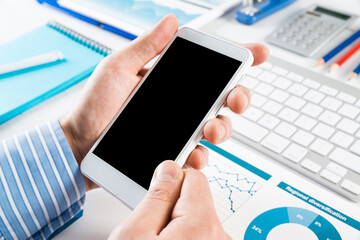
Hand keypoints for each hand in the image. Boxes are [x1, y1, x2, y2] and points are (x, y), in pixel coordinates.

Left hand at [60, 15, 267, 189]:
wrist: (80, 144)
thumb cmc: (94, 106)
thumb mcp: (117, 68)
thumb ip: (146, 47)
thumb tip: (170, 21)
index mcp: (170, 79)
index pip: (209, 67)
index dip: (237, 60)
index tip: (256, 54)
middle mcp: (179, 104)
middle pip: (223, 98)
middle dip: (239, 97)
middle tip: (235, 98)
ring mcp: (178, 128)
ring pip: (216, 127)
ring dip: (223, 127)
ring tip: (210, 128)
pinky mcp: (172, 151)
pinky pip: (196, 154)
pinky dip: (200, 156)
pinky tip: (193, 153)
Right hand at [108, 161, 230, 239]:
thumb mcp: (134, 233)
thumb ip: (156, 196)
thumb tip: (170, 169)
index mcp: (201, 223)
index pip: (194, 176)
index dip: (169, 182)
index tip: (155, 192)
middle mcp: (218, 236)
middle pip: (196, 198)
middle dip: (172, 205)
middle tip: (150, 229)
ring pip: (196, 217)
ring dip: (177, 224)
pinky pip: (199, 234)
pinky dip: (184, 237)